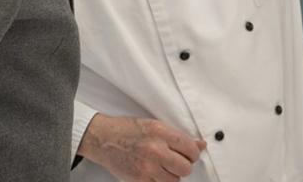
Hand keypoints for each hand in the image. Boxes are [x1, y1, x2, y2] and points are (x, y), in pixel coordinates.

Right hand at [80, 114, 206, 181]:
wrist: (103, 139)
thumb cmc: (127, 130)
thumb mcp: (155, 125)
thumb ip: (177, 137)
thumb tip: (199, 145)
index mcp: (160, 132)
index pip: (190, 148)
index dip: (194, 153)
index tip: (191, 153)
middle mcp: (155, 149)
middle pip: (185, 167)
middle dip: (184, 165)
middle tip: (178, 161)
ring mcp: (146, 167)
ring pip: (175, 180)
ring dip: (173, 175)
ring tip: (165, 167)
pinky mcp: (138, 180)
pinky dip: (160, 181)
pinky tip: (155, 174)